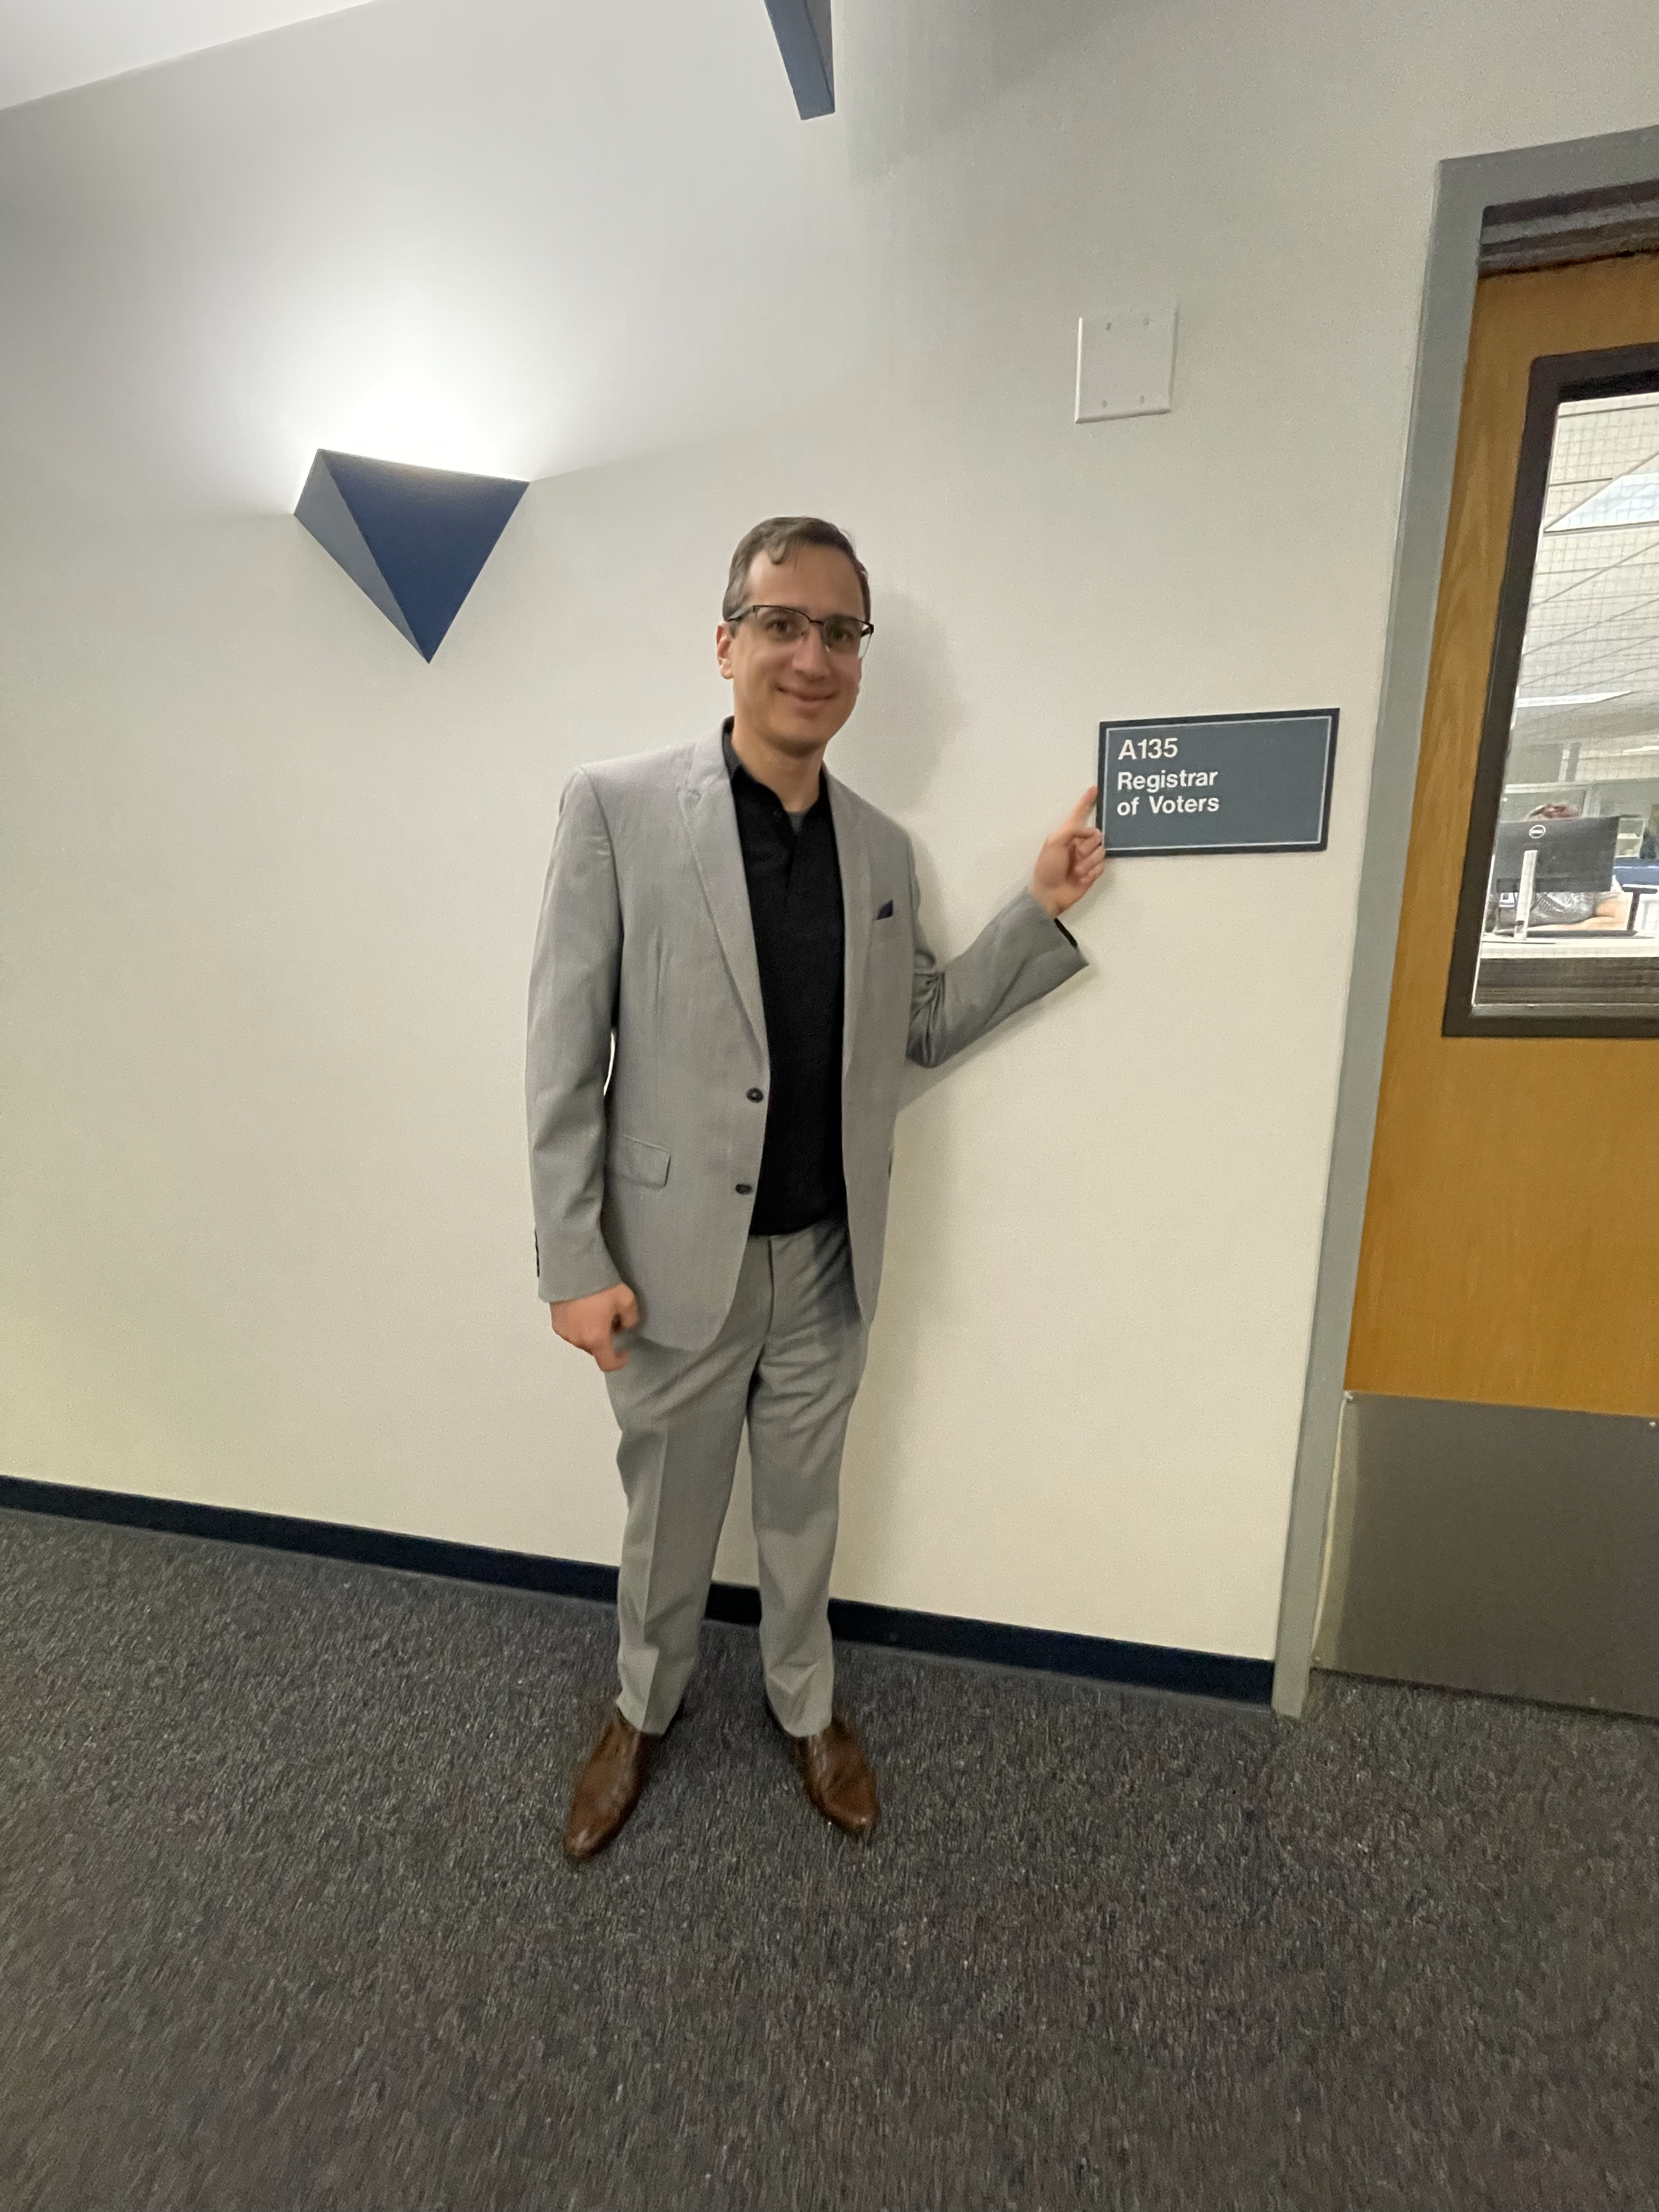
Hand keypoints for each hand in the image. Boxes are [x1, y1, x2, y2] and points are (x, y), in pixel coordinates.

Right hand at [549, 1283, 638, 1371]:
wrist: (571, 1269)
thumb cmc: (598, 1286)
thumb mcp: (626, 1300)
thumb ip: (630, 1319)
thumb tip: (625, 1325)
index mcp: (596, 1339)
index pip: (607, 1364)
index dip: (618, 1361)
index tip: (623, 1353)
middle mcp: (578, 1340)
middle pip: (594, 1350)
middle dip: (605, 1340)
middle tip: (612, 1322)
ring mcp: (564, 1331)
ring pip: (582, 1339)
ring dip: (590, 1332)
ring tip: (596, 1312)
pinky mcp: (555, 1321)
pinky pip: (570, 1329)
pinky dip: (578, 1325)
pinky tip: (583, 1308)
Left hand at [1029, 786, 1105, 917]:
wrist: (1050, 893)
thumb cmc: (1047, 868)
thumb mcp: (1054, 843)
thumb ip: (1072, 830)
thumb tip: (1092, 832)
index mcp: (1067, 834)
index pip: (1079, 814)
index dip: (1086, 802)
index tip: (1094, 789)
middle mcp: (1079, 843)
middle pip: (1097, 835)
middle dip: (1087, 846)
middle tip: (1076, 856)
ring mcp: (1086, 858)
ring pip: (1101, 851)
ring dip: (1088, 862)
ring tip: (1076, 871)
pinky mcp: (1093, 872)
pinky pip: (1102, 866)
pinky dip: (1092, 872)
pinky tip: (1081, 878)